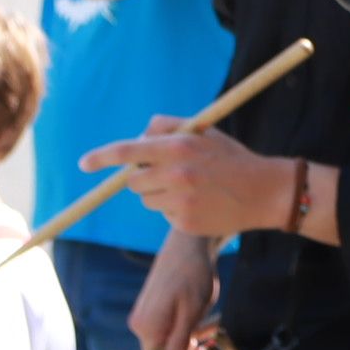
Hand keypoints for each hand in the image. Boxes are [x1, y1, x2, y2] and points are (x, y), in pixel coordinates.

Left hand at [80, 122, 291, 239]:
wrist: (266, 191)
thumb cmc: (231, 158)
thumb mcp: (203, 131)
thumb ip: (167, 127)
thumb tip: (137, 139)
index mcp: (179, 147)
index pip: (129, 151)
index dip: (102, 157)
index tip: (84, 163)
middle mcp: (177, 174)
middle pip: (134, 180)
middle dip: (143, 177)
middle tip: (169, 173)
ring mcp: (180, 201)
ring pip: (147, 199)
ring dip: (159, 194)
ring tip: (191, 188)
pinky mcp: (185, 222)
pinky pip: (164, 214)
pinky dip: (175, 209)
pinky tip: (200, 203)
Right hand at [131, 234, 217, 349]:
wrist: (189, 246)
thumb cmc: (193, 276)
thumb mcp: (191, 313)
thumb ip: (179, 342)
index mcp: (147, 327)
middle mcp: (140, 324)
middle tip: (206, 343)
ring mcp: (145, 315)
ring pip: (165, 342)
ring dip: (187, 341)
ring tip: (207, 329)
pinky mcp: (152, 309)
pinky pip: (166, 329)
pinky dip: (183, 329)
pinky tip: (198, 321)